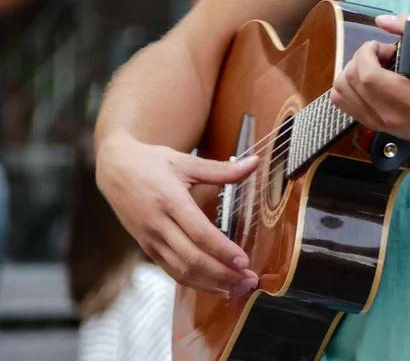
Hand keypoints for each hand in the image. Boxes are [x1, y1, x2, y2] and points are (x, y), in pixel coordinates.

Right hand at [95, 132, 259, 298]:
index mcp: (170, 200)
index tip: (245, 261)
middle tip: (250, 280)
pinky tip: (218, 288)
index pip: (200, 233)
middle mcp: (158, 224)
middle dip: (224, 274)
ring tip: (240, 287)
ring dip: (213, 283)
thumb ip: (222, 169)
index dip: (223, 251)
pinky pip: (173, 272)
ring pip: (183, 271)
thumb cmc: (152, 163)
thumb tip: (255, 162)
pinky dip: (196, 284)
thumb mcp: (186, 162)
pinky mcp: (147, 248)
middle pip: (193, 258)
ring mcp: (150, 239)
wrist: (114, 168)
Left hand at [330, 14, 409, 150]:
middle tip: (382, 57)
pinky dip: (350, 87)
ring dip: (352, 72)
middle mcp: (389, 115)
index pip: (366, 74)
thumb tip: (380, 20)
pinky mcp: (374, 127)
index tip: (384, 47)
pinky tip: (369, 82)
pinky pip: (344, 104)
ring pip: (341, 92)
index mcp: (408, 98)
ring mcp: (379, 124)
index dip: (367, 52)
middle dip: (361, 59)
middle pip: (350, 80)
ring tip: (374, 69)